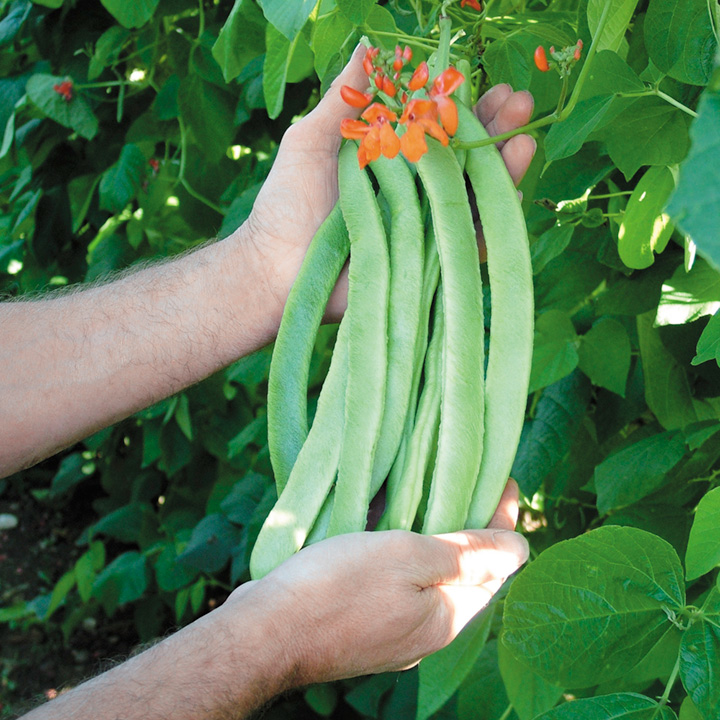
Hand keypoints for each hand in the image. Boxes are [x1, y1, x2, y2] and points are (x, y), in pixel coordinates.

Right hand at [227, 480, 527, 685]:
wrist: (263, 632)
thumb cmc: (338, 590)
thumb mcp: (410, 560)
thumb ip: (467, 556)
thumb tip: (523, 549)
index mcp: (445, 618)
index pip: (493, 567)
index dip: (502, 521)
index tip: (502, 478)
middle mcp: (423, 628)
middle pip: (459, 570)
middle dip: (465, 523)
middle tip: (463, 476)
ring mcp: (387, 626)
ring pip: (421, 572)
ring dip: (426, 531)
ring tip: (422, 487)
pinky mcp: (357, 618)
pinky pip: (388, 576)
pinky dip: (393, 544)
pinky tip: (379, 516)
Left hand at [244, 48, 535, 323]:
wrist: (276, 267)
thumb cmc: (287, 203)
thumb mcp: (311, 140)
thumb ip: (343, 99)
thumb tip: (370, 44)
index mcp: (390, 155)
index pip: (437, 123)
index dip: (463, 102)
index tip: (484, 80)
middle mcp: (413, 187)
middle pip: (464, 155)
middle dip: (495, 128)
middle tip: (520, 103)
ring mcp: (422, 224)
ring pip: (472, 194)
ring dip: (502, 168)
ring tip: (524, 141)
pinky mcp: (425, 261)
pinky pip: (465, 241)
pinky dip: (490, 221)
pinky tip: (511, 196)